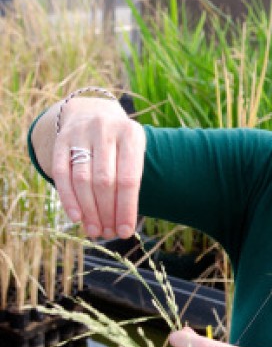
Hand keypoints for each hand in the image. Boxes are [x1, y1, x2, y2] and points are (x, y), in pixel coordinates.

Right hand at [51, 97, 145, 238]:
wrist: (94, 113)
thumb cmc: (121, 145)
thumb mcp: (134, 154)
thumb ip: (131, 183)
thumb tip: (123, 225)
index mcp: (131, 134)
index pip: (129, 179)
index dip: (126, 208)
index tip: (126, 231)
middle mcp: (105, 129)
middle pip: (104, 181)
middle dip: (107, 212)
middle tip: (108, 233)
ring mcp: (80, 132)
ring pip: (82, 180)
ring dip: (89, 211)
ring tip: (95, 230)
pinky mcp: (61, 139)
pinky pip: (61, 174)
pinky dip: (68, 199)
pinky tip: (76, 217)